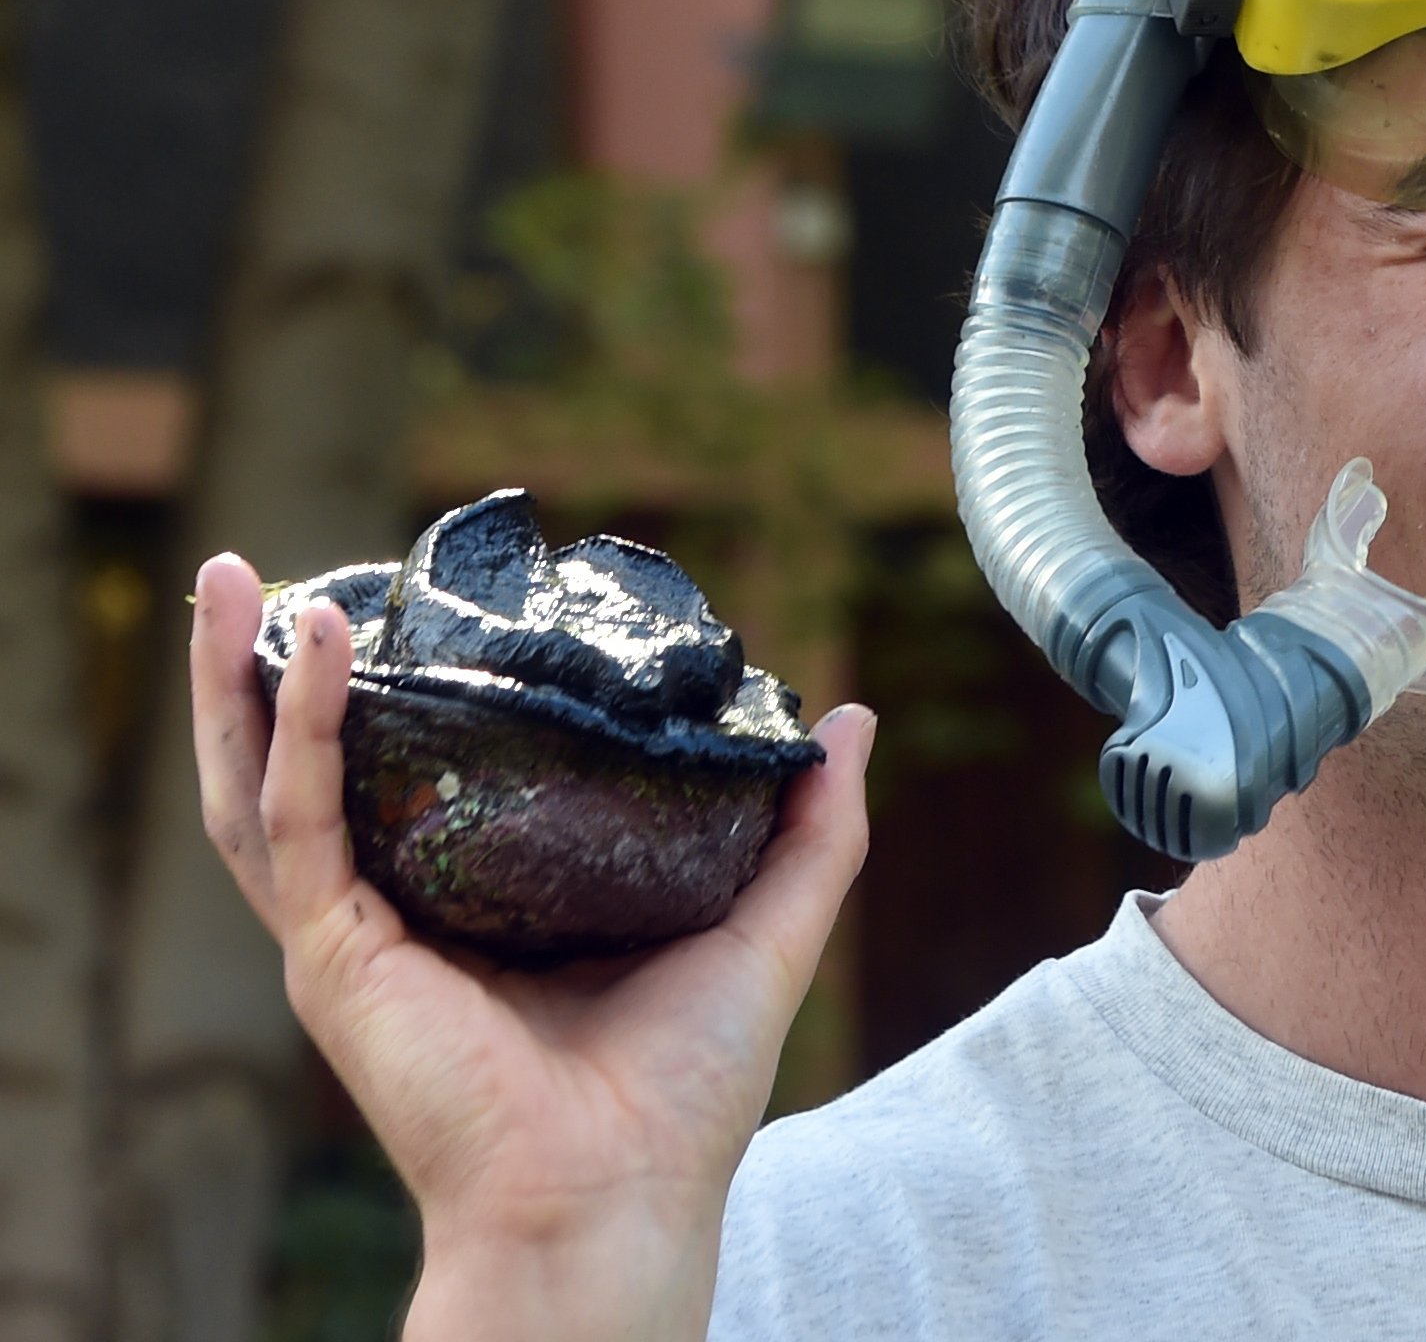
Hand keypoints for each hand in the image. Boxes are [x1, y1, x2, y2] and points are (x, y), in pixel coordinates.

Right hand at [189, 554, 871, 1340]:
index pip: (418, 782)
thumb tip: (847, 720)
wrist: (622, 1198)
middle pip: (311, 771)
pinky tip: (304, 648)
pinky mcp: (335, 958)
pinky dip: (294, 730)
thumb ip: (810, 828)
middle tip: (262, 573)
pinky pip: (298, 823)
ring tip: (233, 578)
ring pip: (265, 786)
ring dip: (239, 683)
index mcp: (481, 911)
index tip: (411, 601)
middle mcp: (402, 918)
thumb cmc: (684, 1099)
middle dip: (273, 674)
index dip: (400, 697)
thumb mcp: (765, 930)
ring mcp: (356, 937)